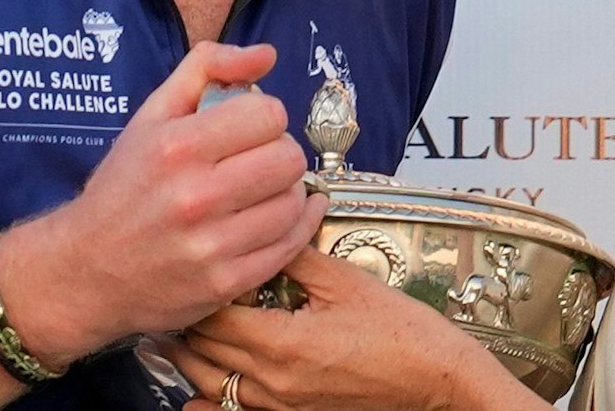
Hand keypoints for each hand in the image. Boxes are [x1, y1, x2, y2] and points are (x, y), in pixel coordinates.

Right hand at [0, 43, 329, 365]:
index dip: (264, 116)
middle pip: (288, 158)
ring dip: (286, 192)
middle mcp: (194, 196)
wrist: (85, 271)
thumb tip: (266, 54)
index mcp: (177, 146)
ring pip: (292, 202)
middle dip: (279, 152)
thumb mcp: (151, 116)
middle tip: (259, 160)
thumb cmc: (123, 188)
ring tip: (262, 191)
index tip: (248, 128)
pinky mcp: (225, 284)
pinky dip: (294, 227)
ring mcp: (211, 245)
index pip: (269, 114)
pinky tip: (281, 216)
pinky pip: (289, 246)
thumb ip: (208, 68)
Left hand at [164, 246, 532, 410]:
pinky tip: (197, 394)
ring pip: (210, 388)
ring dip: (192, 360)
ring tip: (178, 334)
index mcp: (283, 343)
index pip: (213, 316)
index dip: (199, 291)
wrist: (437, 381)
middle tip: (181, 294)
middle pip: (202, 354)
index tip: (196, 267)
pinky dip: (209, 404)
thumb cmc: (402, 332)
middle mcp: (273, 382)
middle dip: (188, 323)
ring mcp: (280, 408)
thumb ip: (296, 254)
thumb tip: (265, 222)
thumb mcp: (348, 281)